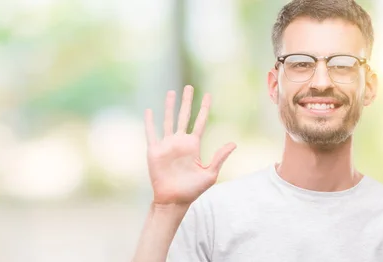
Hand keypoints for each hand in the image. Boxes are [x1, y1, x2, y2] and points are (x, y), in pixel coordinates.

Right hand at [144, 85, 235, 205]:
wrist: (173, 200)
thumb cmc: (192, 190)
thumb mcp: (210, 174)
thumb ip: (219, 157)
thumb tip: (233, 143)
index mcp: (193, 146)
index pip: (200, 122)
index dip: (204, 109)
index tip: (208, 95)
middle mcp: (180, 142)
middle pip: (184, 116)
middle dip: (187, 102)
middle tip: (189, 87)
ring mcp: (167, 145)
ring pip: (168, 120)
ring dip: (169, 106)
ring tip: (171, 92)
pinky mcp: (154, 151)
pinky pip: (151, 133)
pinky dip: (149, 122)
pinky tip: (149, 111)